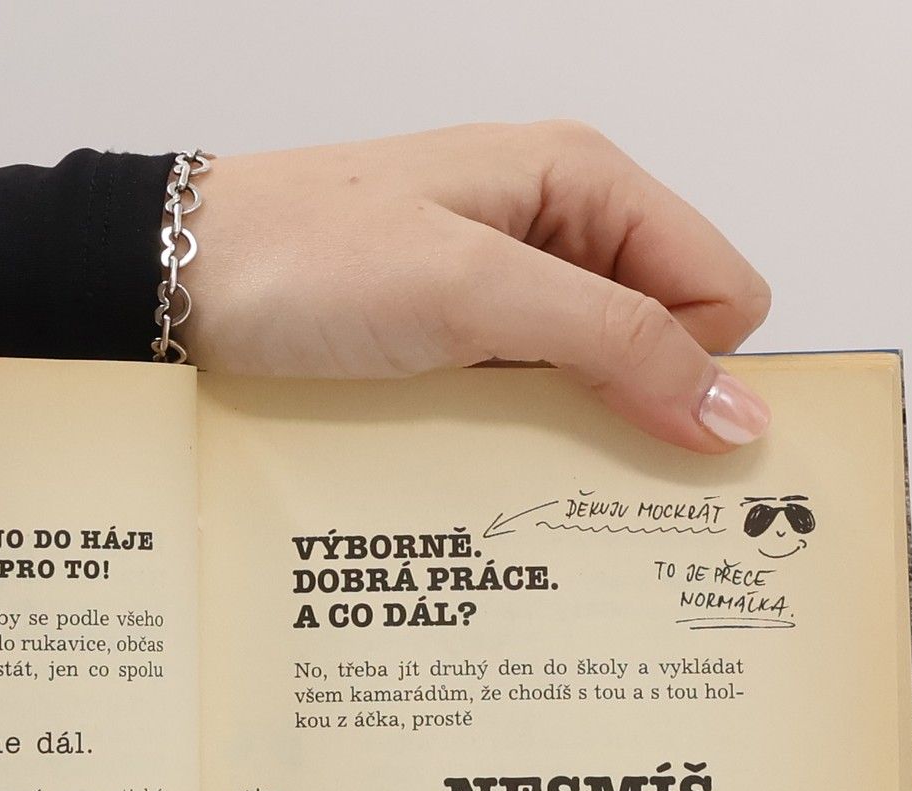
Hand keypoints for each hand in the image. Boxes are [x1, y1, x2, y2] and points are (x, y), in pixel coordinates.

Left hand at [180, 122, 773, 451]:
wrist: (175, 282)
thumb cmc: (309, 260)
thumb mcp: (476, 294)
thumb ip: (614, 342)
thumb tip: (736, 412)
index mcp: (584, 183)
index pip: (720, 289)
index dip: (701, 369)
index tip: (655, 441)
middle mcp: (554, 230)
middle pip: (664, 339)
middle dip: (647, 412)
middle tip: (595, 486)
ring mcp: (500, 292)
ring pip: (595, 381)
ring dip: (578, 438)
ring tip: (527, 483)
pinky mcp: (451, 345)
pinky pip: (527, 402)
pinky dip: (521, 442)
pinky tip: (487, 473)